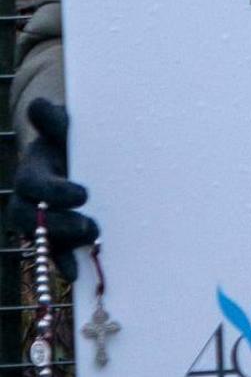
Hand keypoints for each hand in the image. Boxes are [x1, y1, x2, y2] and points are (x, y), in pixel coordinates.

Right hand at [8, 100, 91, 252]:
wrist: (76, 154)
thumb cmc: (71, 139)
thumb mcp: (65, 127)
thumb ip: (54, 120)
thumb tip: (39, 104)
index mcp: (33, 171)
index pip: (33, 186)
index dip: (54, 192)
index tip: (83, 193)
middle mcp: (30, 200)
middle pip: (31, 219)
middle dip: (59, 225)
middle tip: (91, 226)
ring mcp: (40, 219)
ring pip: (40, 239)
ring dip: (63, 246)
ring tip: (93, 242)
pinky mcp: (54, 234)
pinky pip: (53, 252)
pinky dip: (64, 262)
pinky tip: (78, 272)